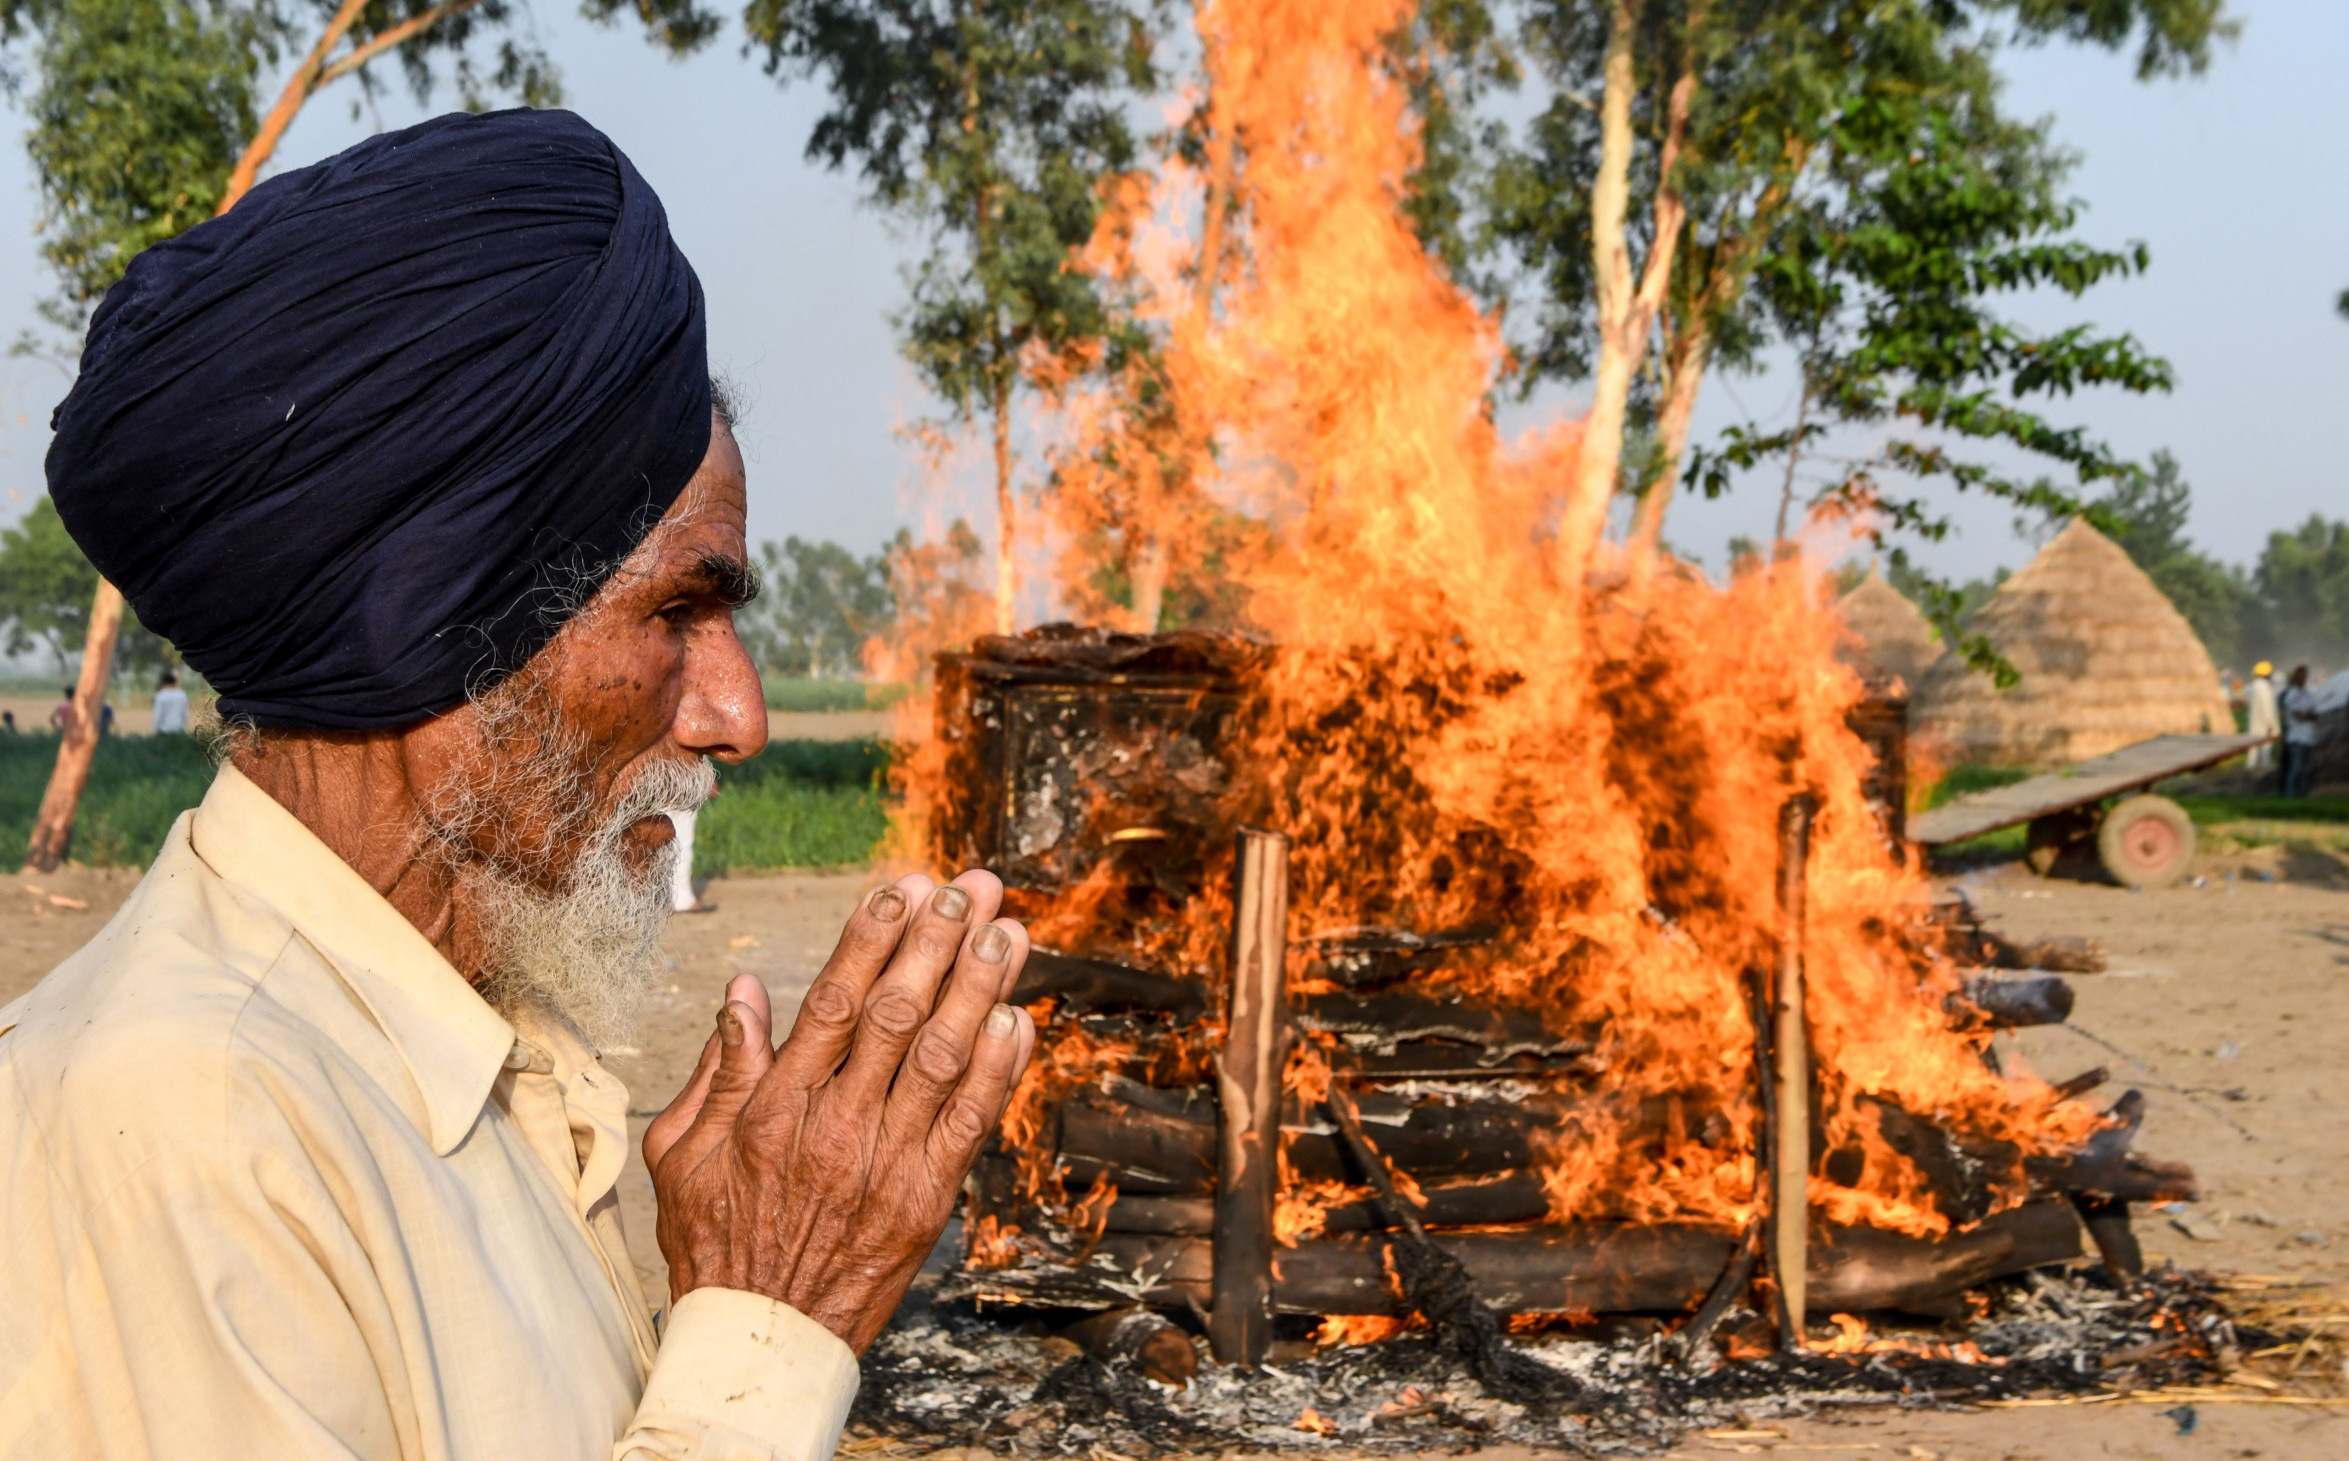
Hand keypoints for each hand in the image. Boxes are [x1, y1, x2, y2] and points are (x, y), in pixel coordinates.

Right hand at [643, 870, 1036, 1352]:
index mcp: (774, 1109)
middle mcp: (835, 1128)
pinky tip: (1018, 1020)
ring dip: (980, 989)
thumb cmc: (717, 1243)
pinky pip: (970, 1125)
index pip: (833, 1003)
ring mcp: (886, 1165)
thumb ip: (720, 1070)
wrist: (760, 1340)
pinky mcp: (925, 1201)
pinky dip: (1000, 1071)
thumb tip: (744, 994)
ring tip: (1009, 933)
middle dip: (939, 943)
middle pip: (896, 1015)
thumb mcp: (683, 1154)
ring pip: (942, 1059)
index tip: (904, 888)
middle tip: (972, 888)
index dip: (874, 939)